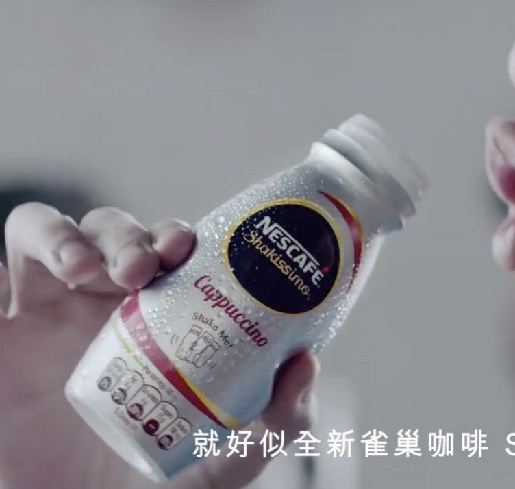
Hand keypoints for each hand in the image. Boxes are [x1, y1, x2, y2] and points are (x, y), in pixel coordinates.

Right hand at [0, 204, 318, 488]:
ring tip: (83, 271)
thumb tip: (307, 363)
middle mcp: (103, 304)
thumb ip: (277, 422)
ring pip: (42, 234)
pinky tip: (7, 292)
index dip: (174, 234)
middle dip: (125, 233)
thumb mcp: (232, 461)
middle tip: (142, 268)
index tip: (186, 248)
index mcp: (160, 315)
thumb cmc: (164, 485)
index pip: (167, 248)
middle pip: (109, 229)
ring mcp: (45, 317)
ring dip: (61, 235)